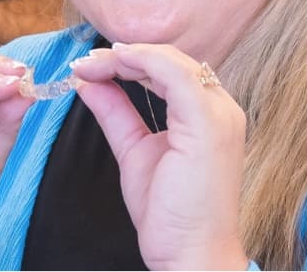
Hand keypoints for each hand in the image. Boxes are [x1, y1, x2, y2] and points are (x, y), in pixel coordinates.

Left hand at [71, 43, 248, 269]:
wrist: (192, 258)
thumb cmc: (171, 214)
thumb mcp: (134, 151)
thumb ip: (116, 113)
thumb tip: (89, 83)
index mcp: (210, 113)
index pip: (170, 69)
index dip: (131, 60)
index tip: (91, 64)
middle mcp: (221, 107)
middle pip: (170, 59)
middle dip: (124, 55)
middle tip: (85, 62)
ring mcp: (219, 112)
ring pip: (170, 61)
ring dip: (127, 56)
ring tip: (91, 64)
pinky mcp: (208, 122)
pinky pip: (173, 74)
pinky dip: (141, 61)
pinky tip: (113, 63)